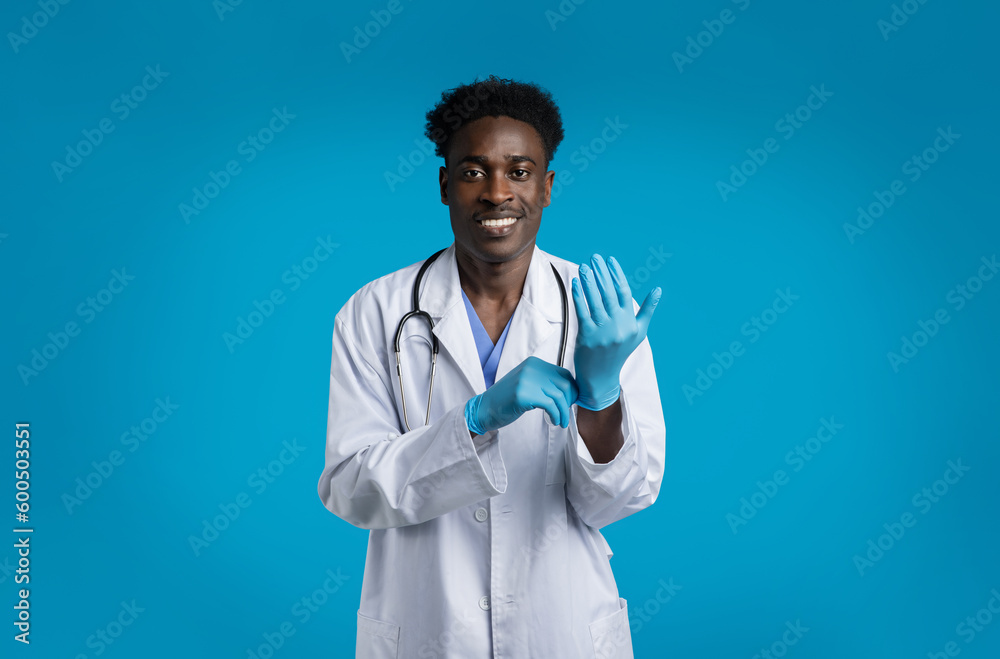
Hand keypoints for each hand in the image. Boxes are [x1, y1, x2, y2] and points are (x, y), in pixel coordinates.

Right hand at [465, 356, 578, 434]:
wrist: (484, 409)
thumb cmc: (507, 400)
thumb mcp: (527, 383)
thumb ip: (544, 382)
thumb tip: (570, 392)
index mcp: (533, 363)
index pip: (564, 374)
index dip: (571, 391)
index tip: (569, 403)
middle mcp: (531, 368)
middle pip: (564, 384)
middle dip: (569, 402)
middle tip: (565, 414)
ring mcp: (526, 380)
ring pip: (559, 396)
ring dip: (563, 412)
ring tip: (561, 421)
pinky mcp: (523, 394)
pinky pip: (550, 405)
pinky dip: (556, 415)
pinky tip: (553, 421)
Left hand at [572, 254, 660, 409]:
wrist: (601, 377)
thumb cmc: (620, 352)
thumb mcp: (638, 332)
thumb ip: (648, 310)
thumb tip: (659, 289)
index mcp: (631, 322)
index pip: (624, 292)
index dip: (616, 274)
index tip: (610, 260)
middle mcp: (619, 326)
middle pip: (609, 293)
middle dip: (601, 273)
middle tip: (594, 257)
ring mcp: (603, 332)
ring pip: (595, 301)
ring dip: (589, 281)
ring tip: (584, 266)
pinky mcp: (587, 337)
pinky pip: (583, 312)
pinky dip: (579, 296)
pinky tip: (576, 283)